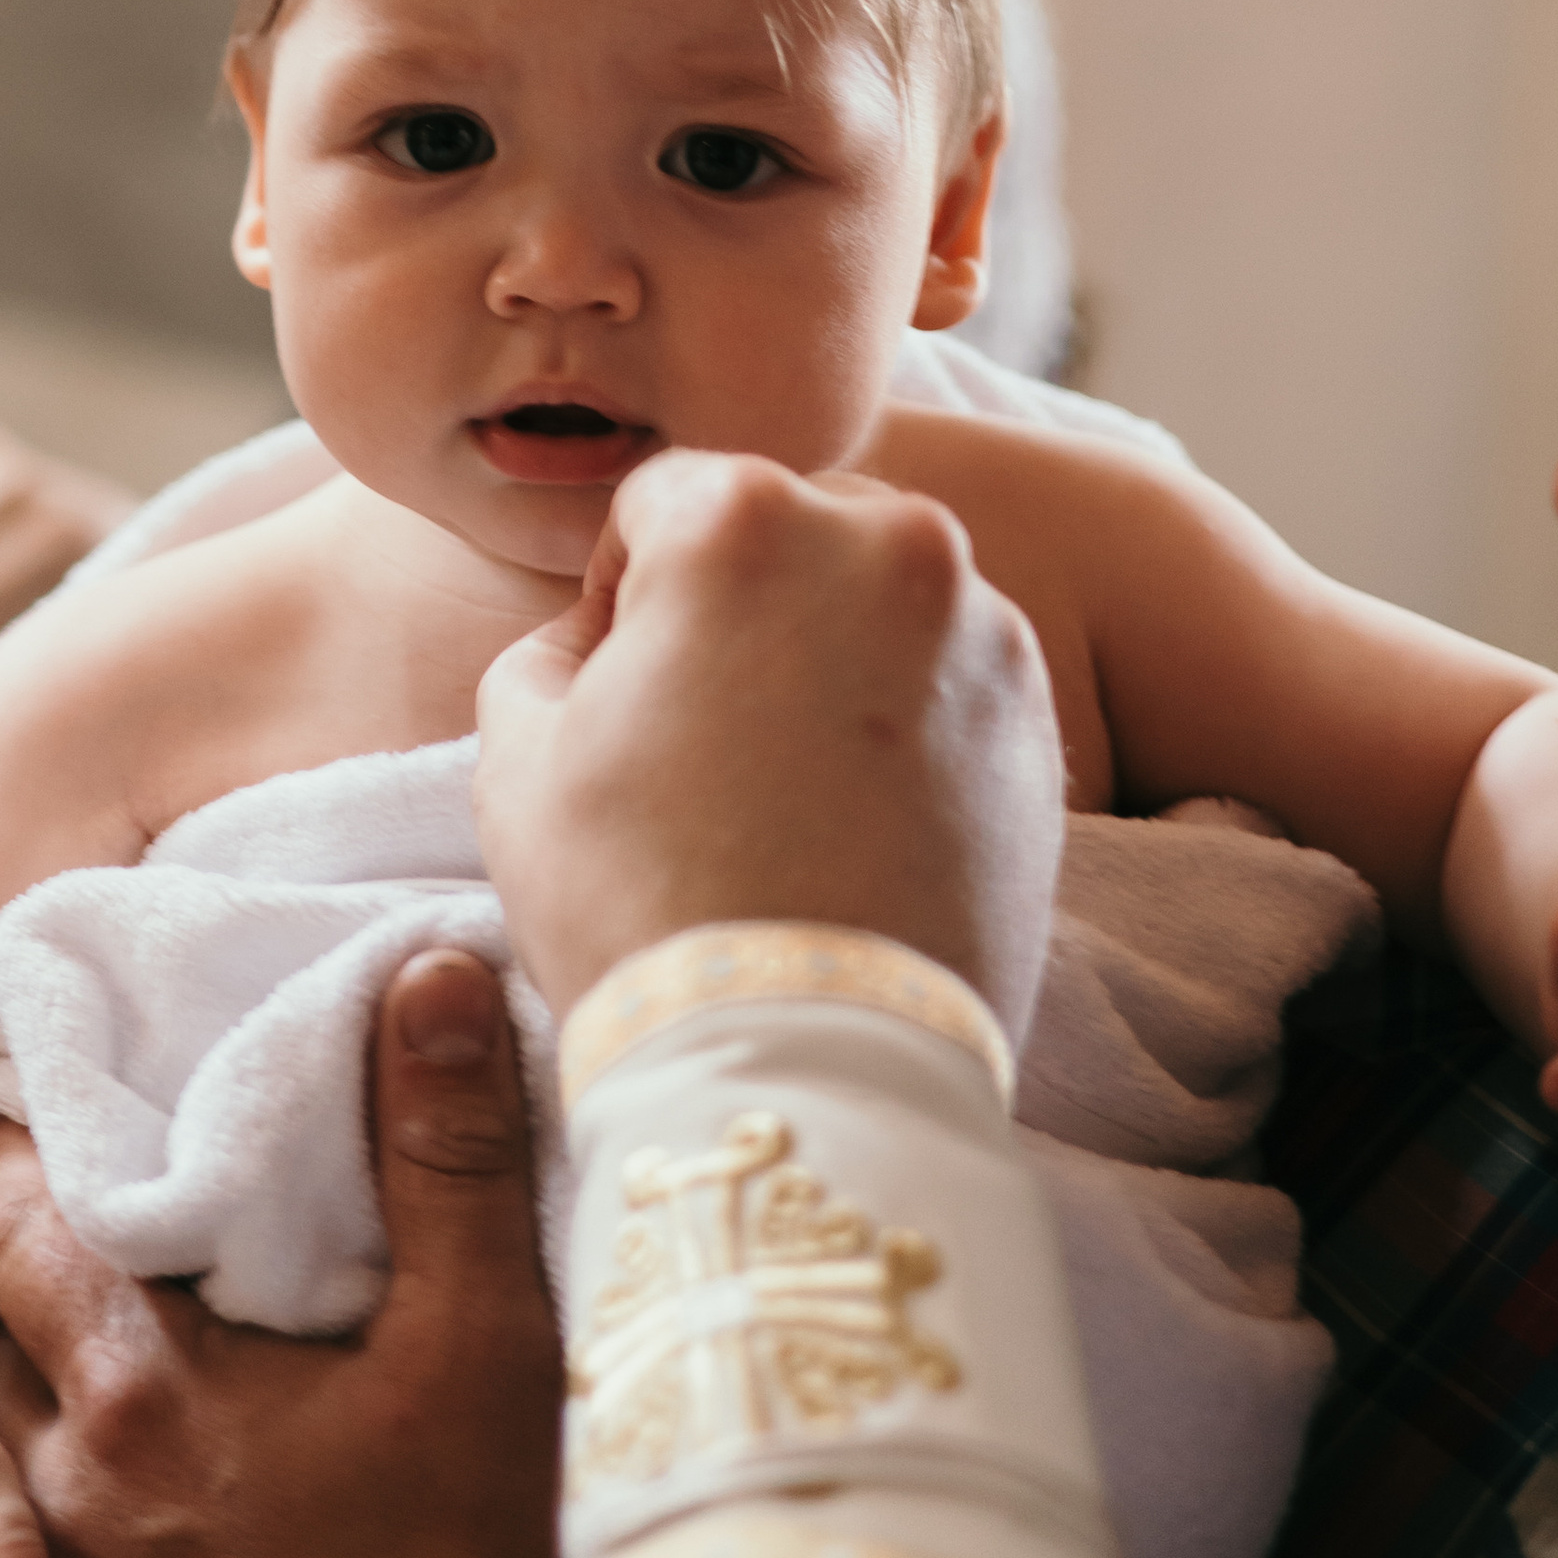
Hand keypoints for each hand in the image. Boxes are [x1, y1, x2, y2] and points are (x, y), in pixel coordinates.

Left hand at [0, 947, 561, 1557]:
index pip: (23, 1212)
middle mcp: (51, 1493)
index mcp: (140, 1382)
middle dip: (22, 1289)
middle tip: (83, 1257)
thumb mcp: (485, 1345)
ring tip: (103, 1415)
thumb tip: (433, 965)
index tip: (55, 1115)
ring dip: (20, 1433)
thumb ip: (447, 1146)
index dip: (31, 1153)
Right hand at [475, 450, 1064, 1045]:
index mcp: (744, 517)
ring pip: (881, 599)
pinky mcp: (1040, 719)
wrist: (809, 1059)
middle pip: (790, 527)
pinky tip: (860, 816)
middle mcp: (886, 538)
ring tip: (791, 784)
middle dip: (743, 601)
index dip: (619, 586)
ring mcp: (982, 628)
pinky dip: (907, 719)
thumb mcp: (517, 756)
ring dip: (833, 654)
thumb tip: (603, 634)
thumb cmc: (641, 903)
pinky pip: (951, 679)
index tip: (618, 679)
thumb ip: (552, 647)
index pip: (661, 498)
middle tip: (706, 729)